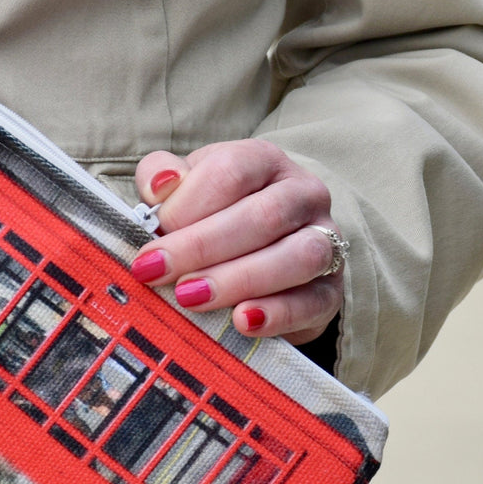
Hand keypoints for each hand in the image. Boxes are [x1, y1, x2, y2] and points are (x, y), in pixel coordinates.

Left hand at [130, 140, 343, 343]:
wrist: (264, 255)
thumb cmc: (214, 215)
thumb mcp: (184, 187)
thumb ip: (162, 176)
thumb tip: (160, 184)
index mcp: (264, 161)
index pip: (232, 170)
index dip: (188, 204)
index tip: (152, 239)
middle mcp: (303, 193)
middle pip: (263, 215)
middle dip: (203, 246)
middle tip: (159, 272)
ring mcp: (325, 240)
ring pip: (298, 256)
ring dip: (240, 279)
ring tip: (192, 298)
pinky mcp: (331, 290)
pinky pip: (313, 301)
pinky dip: (277, 314)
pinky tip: (242, 322)